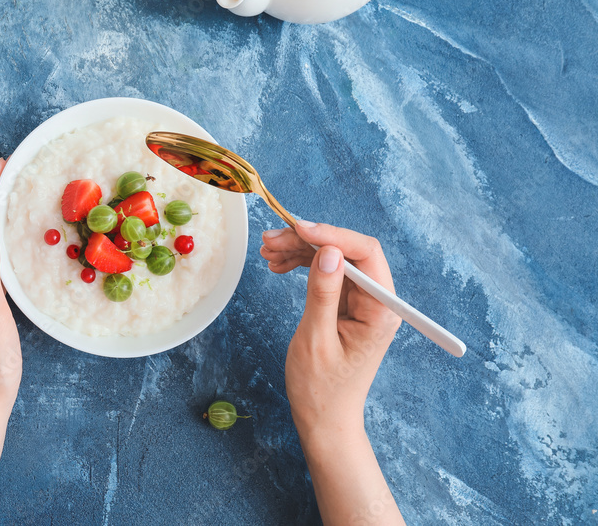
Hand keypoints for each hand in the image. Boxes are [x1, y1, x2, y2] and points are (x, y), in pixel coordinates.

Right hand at [261, 221, 404, 524]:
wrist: (324, 419)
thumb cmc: (321, 388)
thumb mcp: (316, 338)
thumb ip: (324, 292)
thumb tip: (329, 251)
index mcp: (380, 310)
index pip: (365, 253)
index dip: (331, 234)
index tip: (296, 228)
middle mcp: (377, 301)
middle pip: (347, 251)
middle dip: (308, 240)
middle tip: (270, 241)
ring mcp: (363, 303)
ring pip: (334, 259)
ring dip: (300, 251)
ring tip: (267, 252)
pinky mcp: (348, 306)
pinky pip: (327, 274)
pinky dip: (302, 265)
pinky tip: (278, 266)